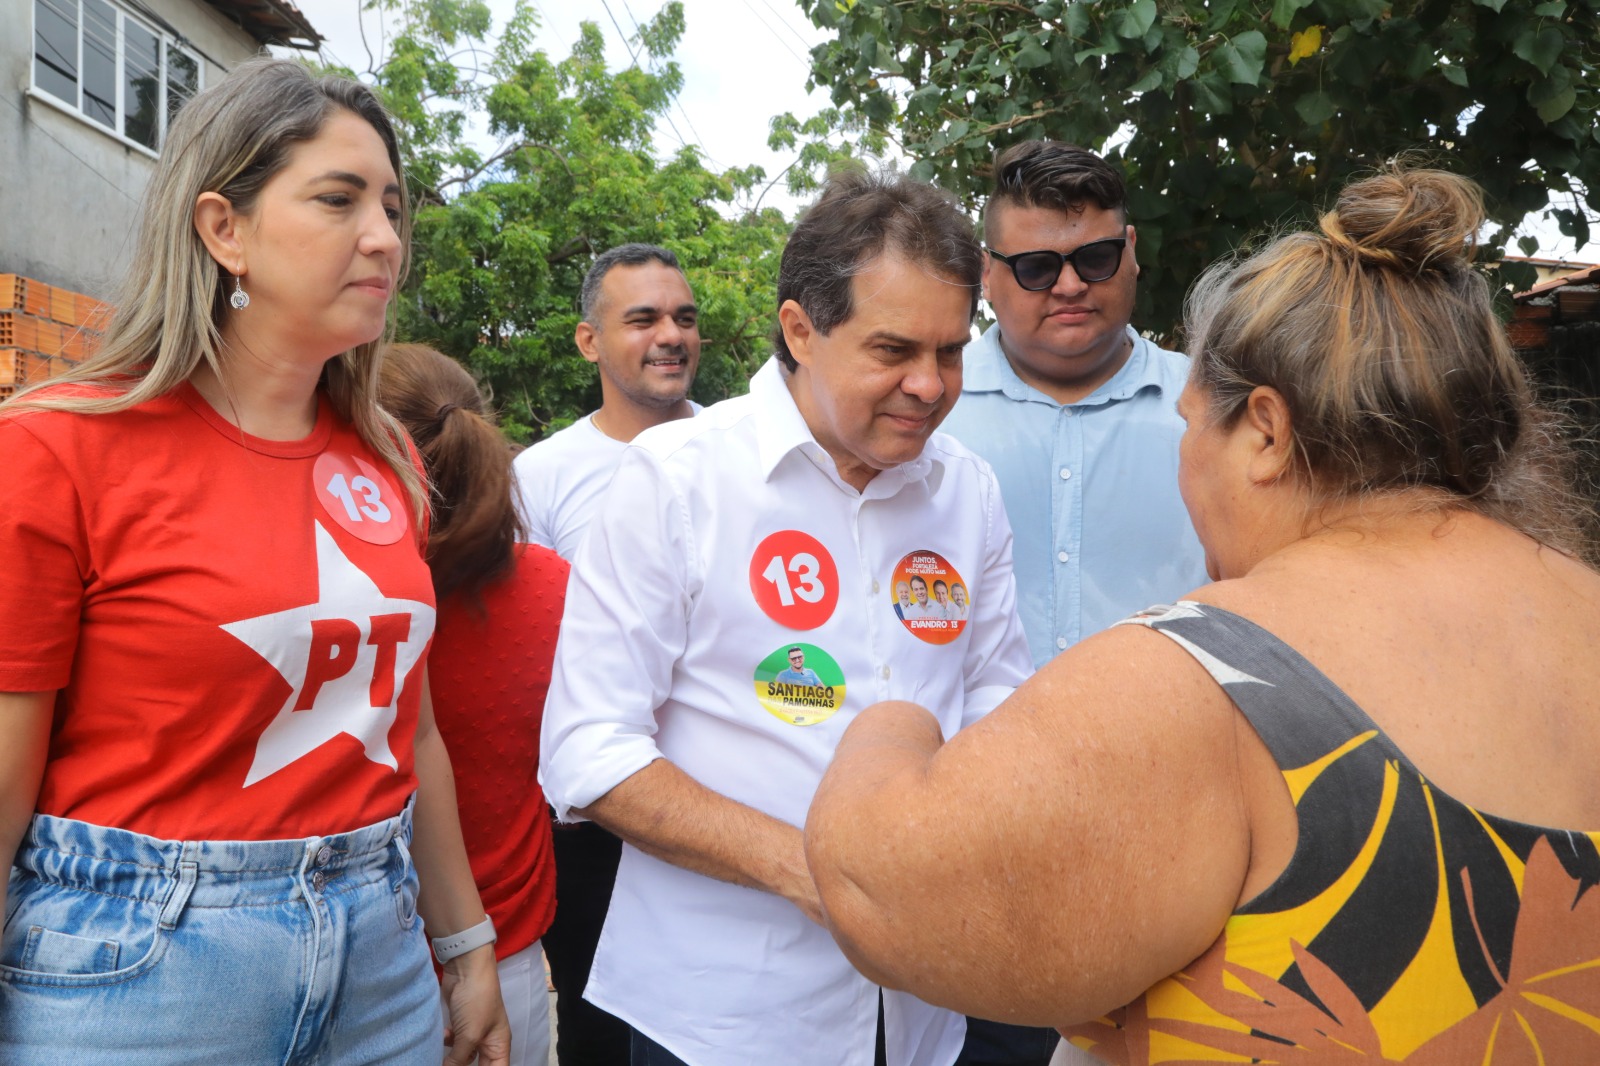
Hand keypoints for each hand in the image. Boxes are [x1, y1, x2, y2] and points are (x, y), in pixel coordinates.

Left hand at [440, 944, 510, 1065]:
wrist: (466, 970)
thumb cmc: (477, 1001)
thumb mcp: (469, 1036)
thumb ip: (458, 1060)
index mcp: (499, 1045)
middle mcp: (488, 1041)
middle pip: (477, 1065)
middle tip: (450, 1064)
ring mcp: (473, 1032)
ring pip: (462, 1056)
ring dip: (452, 1056)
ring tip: (444, 1054)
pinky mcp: (460, 1024)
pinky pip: (453, 1043)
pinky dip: (447, 1042)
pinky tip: (444, 1035)